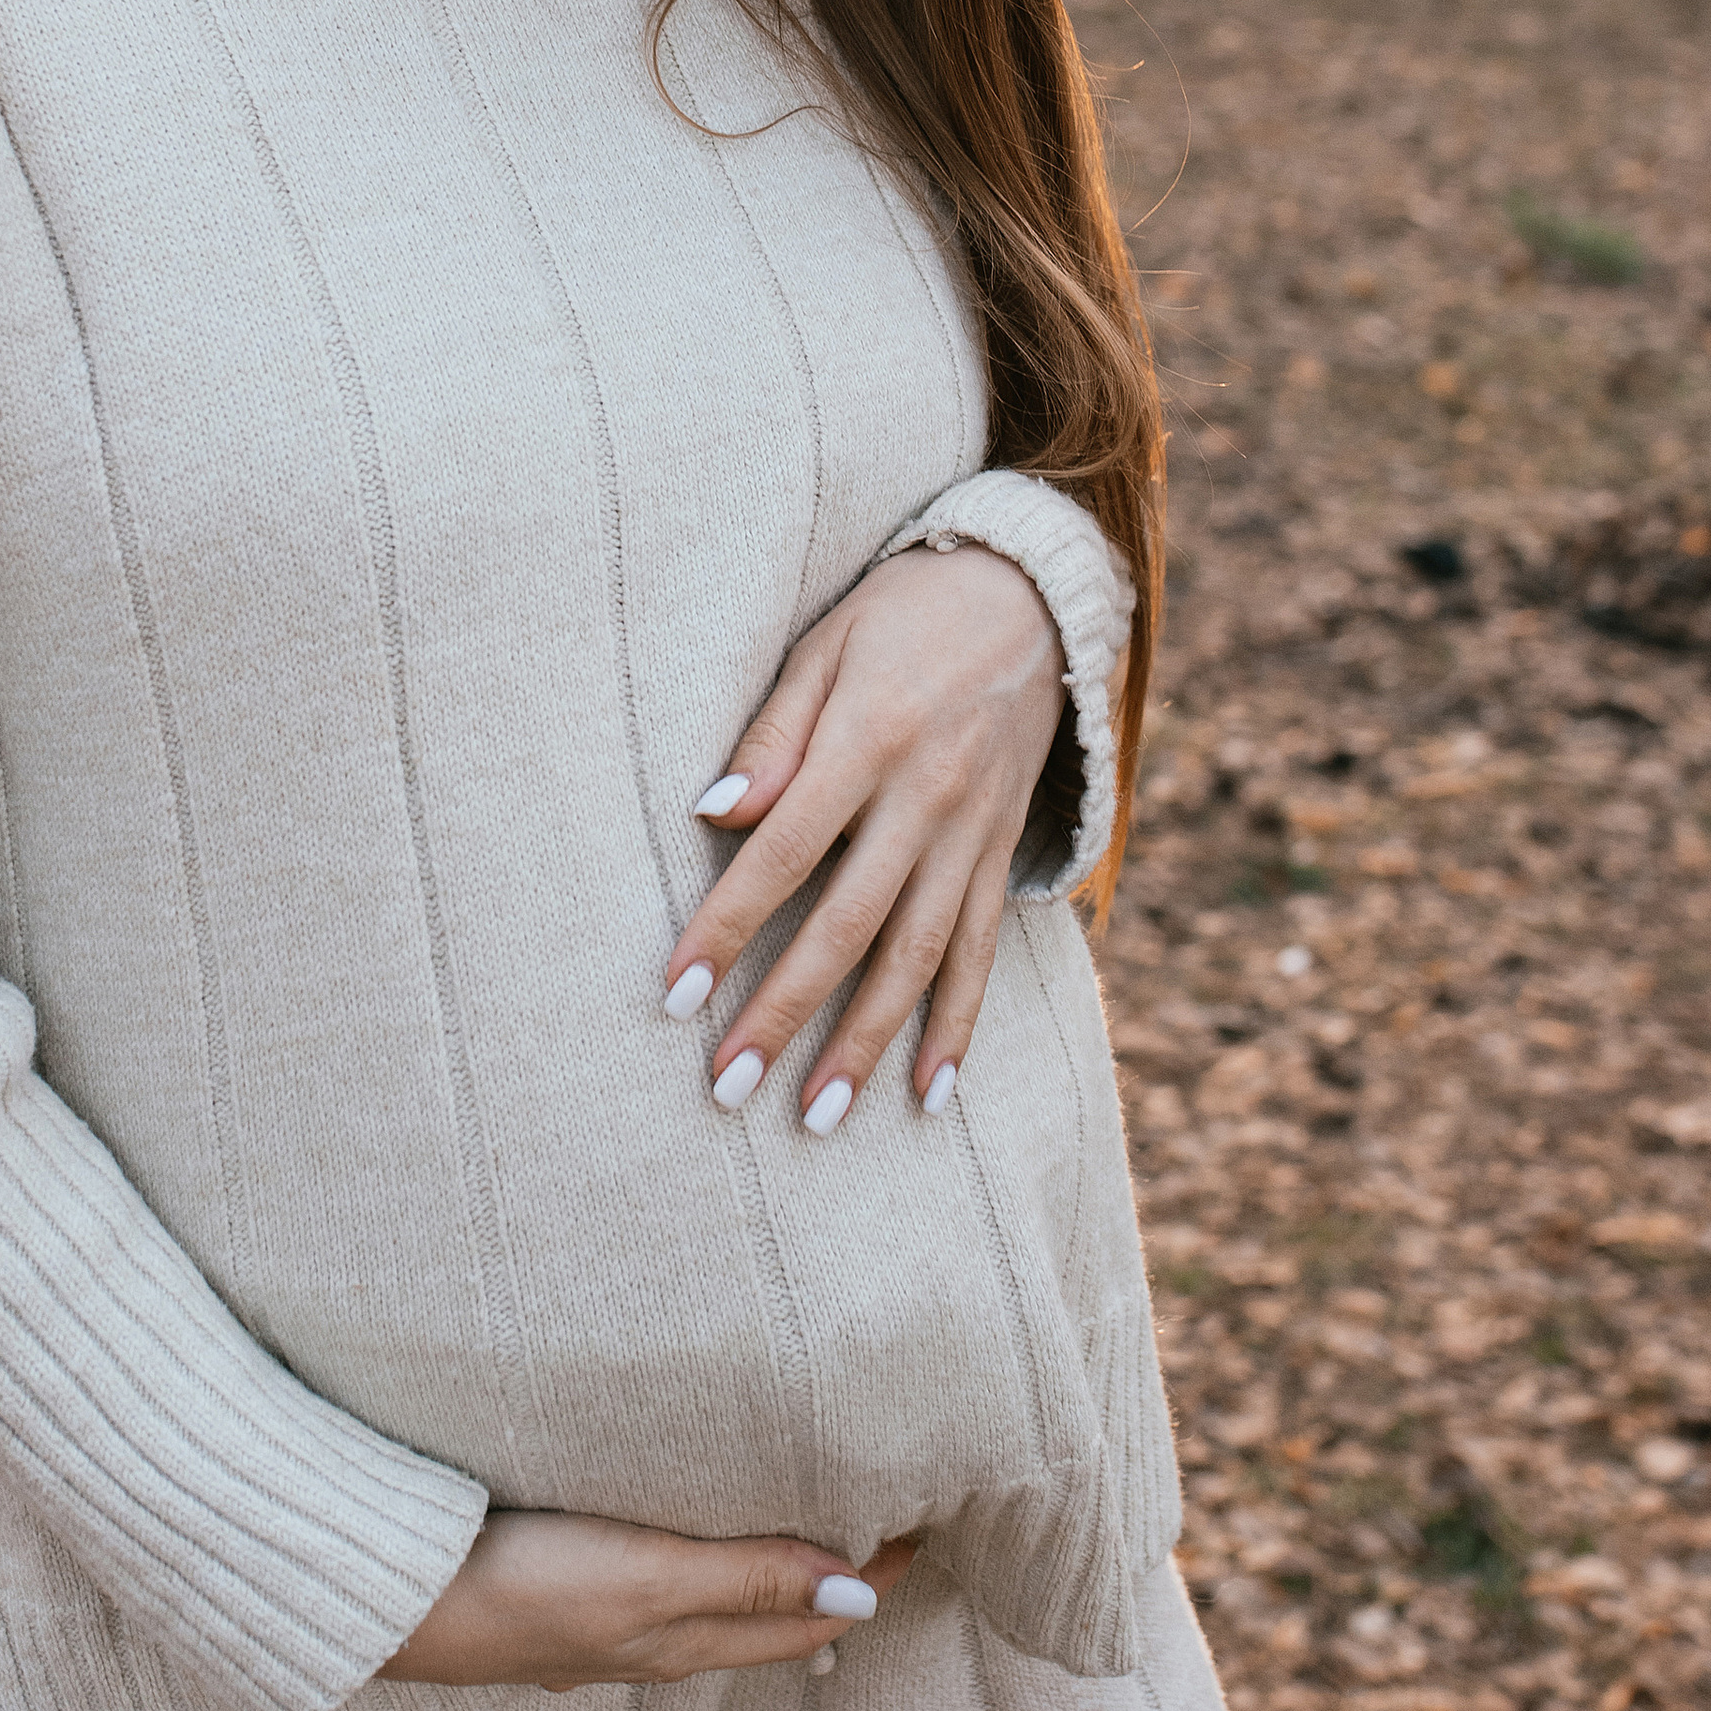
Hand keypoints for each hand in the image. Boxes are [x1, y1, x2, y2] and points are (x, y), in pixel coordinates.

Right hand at [377, 1511, 921, 1689]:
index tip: (926, 1527)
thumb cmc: (521, 1583)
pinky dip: (701, 1557)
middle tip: (889, 1519)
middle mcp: (651, 1642)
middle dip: (830, 1575)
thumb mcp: (645, 1577)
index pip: (805, 1617)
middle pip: (765, 1615)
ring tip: (810, 1521)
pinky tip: (686, 1531)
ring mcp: (599, 1621)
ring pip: (711, 1600)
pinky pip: (655, 1581)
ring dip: (766, 1566)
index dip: (868, 1579)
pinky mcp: (554, 1590)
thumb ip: (745, 1578)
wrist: (391, 1599)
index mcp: (683, 1641)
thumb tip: (860, 1596)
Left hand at [662, 543, 1064, 1128]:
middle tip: (730, 1084)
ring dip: (867, 1042)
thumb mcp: (827, 645)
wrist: (1034, 594)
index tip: (676, 992)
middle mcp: (926, 800)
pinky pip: (982, 950)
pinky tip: (930, 1093)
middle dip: (787, 1011)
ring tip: (817, 1116)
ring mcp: (972, 834)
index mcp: (869, 741)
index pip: (784, 854)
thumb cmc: (903, 614)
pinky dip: (958, 1025)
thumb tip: (715, 814)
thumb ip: (773, 734)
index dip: (728, 926)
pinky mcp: (1002, 852)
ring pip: (918, 957)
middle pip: (849, 925)